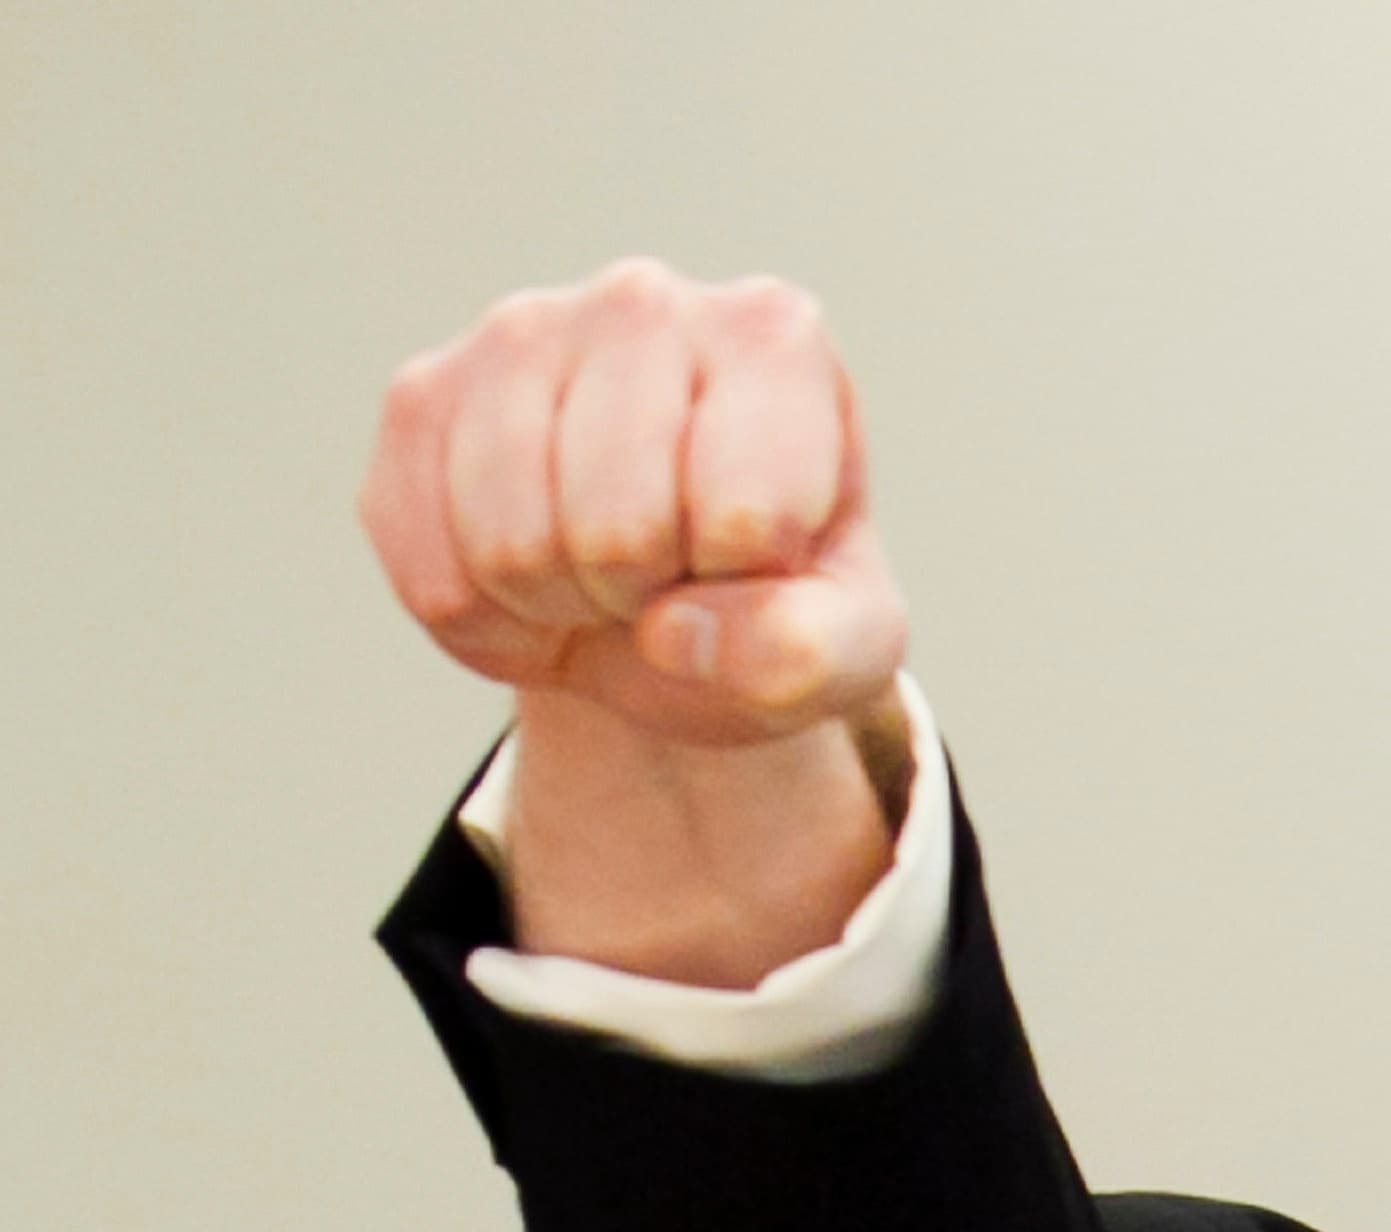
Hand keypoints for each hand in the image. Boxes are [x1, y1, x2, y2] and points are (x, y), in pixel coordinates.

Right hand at [360, 258, 905, 748]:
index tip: (755, 561)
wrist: (670, 592)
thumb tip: (674, 631)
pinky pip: (433, 573)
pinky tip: (531, 581)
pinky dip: (484, 621)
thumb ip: (811, 651)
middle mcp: (644, 301)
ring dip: (558, 611)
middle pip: (616, 534)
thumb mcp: (848, 646)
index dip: (741, 587)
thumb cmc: (776, 595)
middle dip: (645, 599)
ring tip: (603, 578)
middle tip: (669, 575)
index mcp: (774, 339)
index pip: (744, 521)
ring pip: (509, 550)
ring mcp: (520, 333)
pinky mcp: (422, 394)